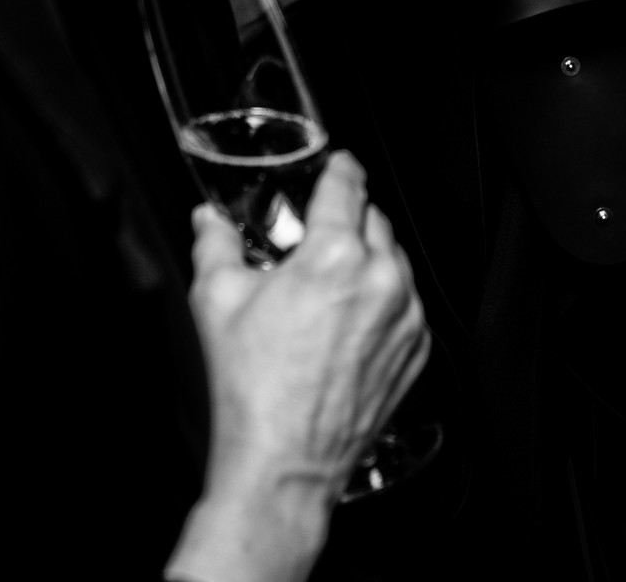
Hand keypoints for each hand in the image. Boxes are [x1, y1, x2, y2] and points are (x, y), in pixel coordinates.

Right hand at [168, 153, 429, 581]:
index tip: (339, 164)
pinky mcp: (417, 348)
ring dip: (368, 259)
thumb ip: (215, 245)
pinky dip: (384, 299)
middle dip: (348, 219)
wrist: (286, 460)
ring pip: (395, 260)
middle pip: (374, 219)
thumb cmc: (254, 389)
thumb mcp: (218, 302)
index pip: (348, 186)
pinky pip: (407, 303)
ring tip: (329, 287)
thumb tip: (208, 220)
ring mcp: (406, 316)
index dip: (340, 167)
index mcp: (335, 256)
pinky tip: (348, 321)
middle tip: (318, 236)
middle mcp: (382, 279)